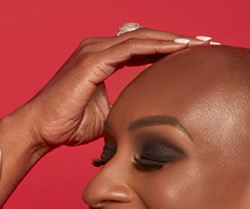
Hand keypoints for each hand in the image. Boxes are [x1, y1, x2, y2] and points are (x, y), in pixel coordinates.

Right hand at [21, 28, 213, 148]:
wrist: (41, 129)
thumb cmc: (68, 125)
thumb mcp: (107, 116)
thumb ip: (125, 108)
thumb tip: (145, 119)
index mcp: (103, 59)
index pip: (143, 49)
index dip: (170, 50)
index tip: (196, 55)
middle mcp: (100, 48)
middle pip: (147, 38)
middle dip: (179, 41)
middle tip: (208, 43)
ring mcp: (95, 51)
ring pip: (143, 38)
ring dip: (174, 40)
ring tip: (201, 43)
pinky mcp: (92, 59)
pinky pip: (131, 48)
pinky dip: (156, 46)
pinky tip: (178, 48)